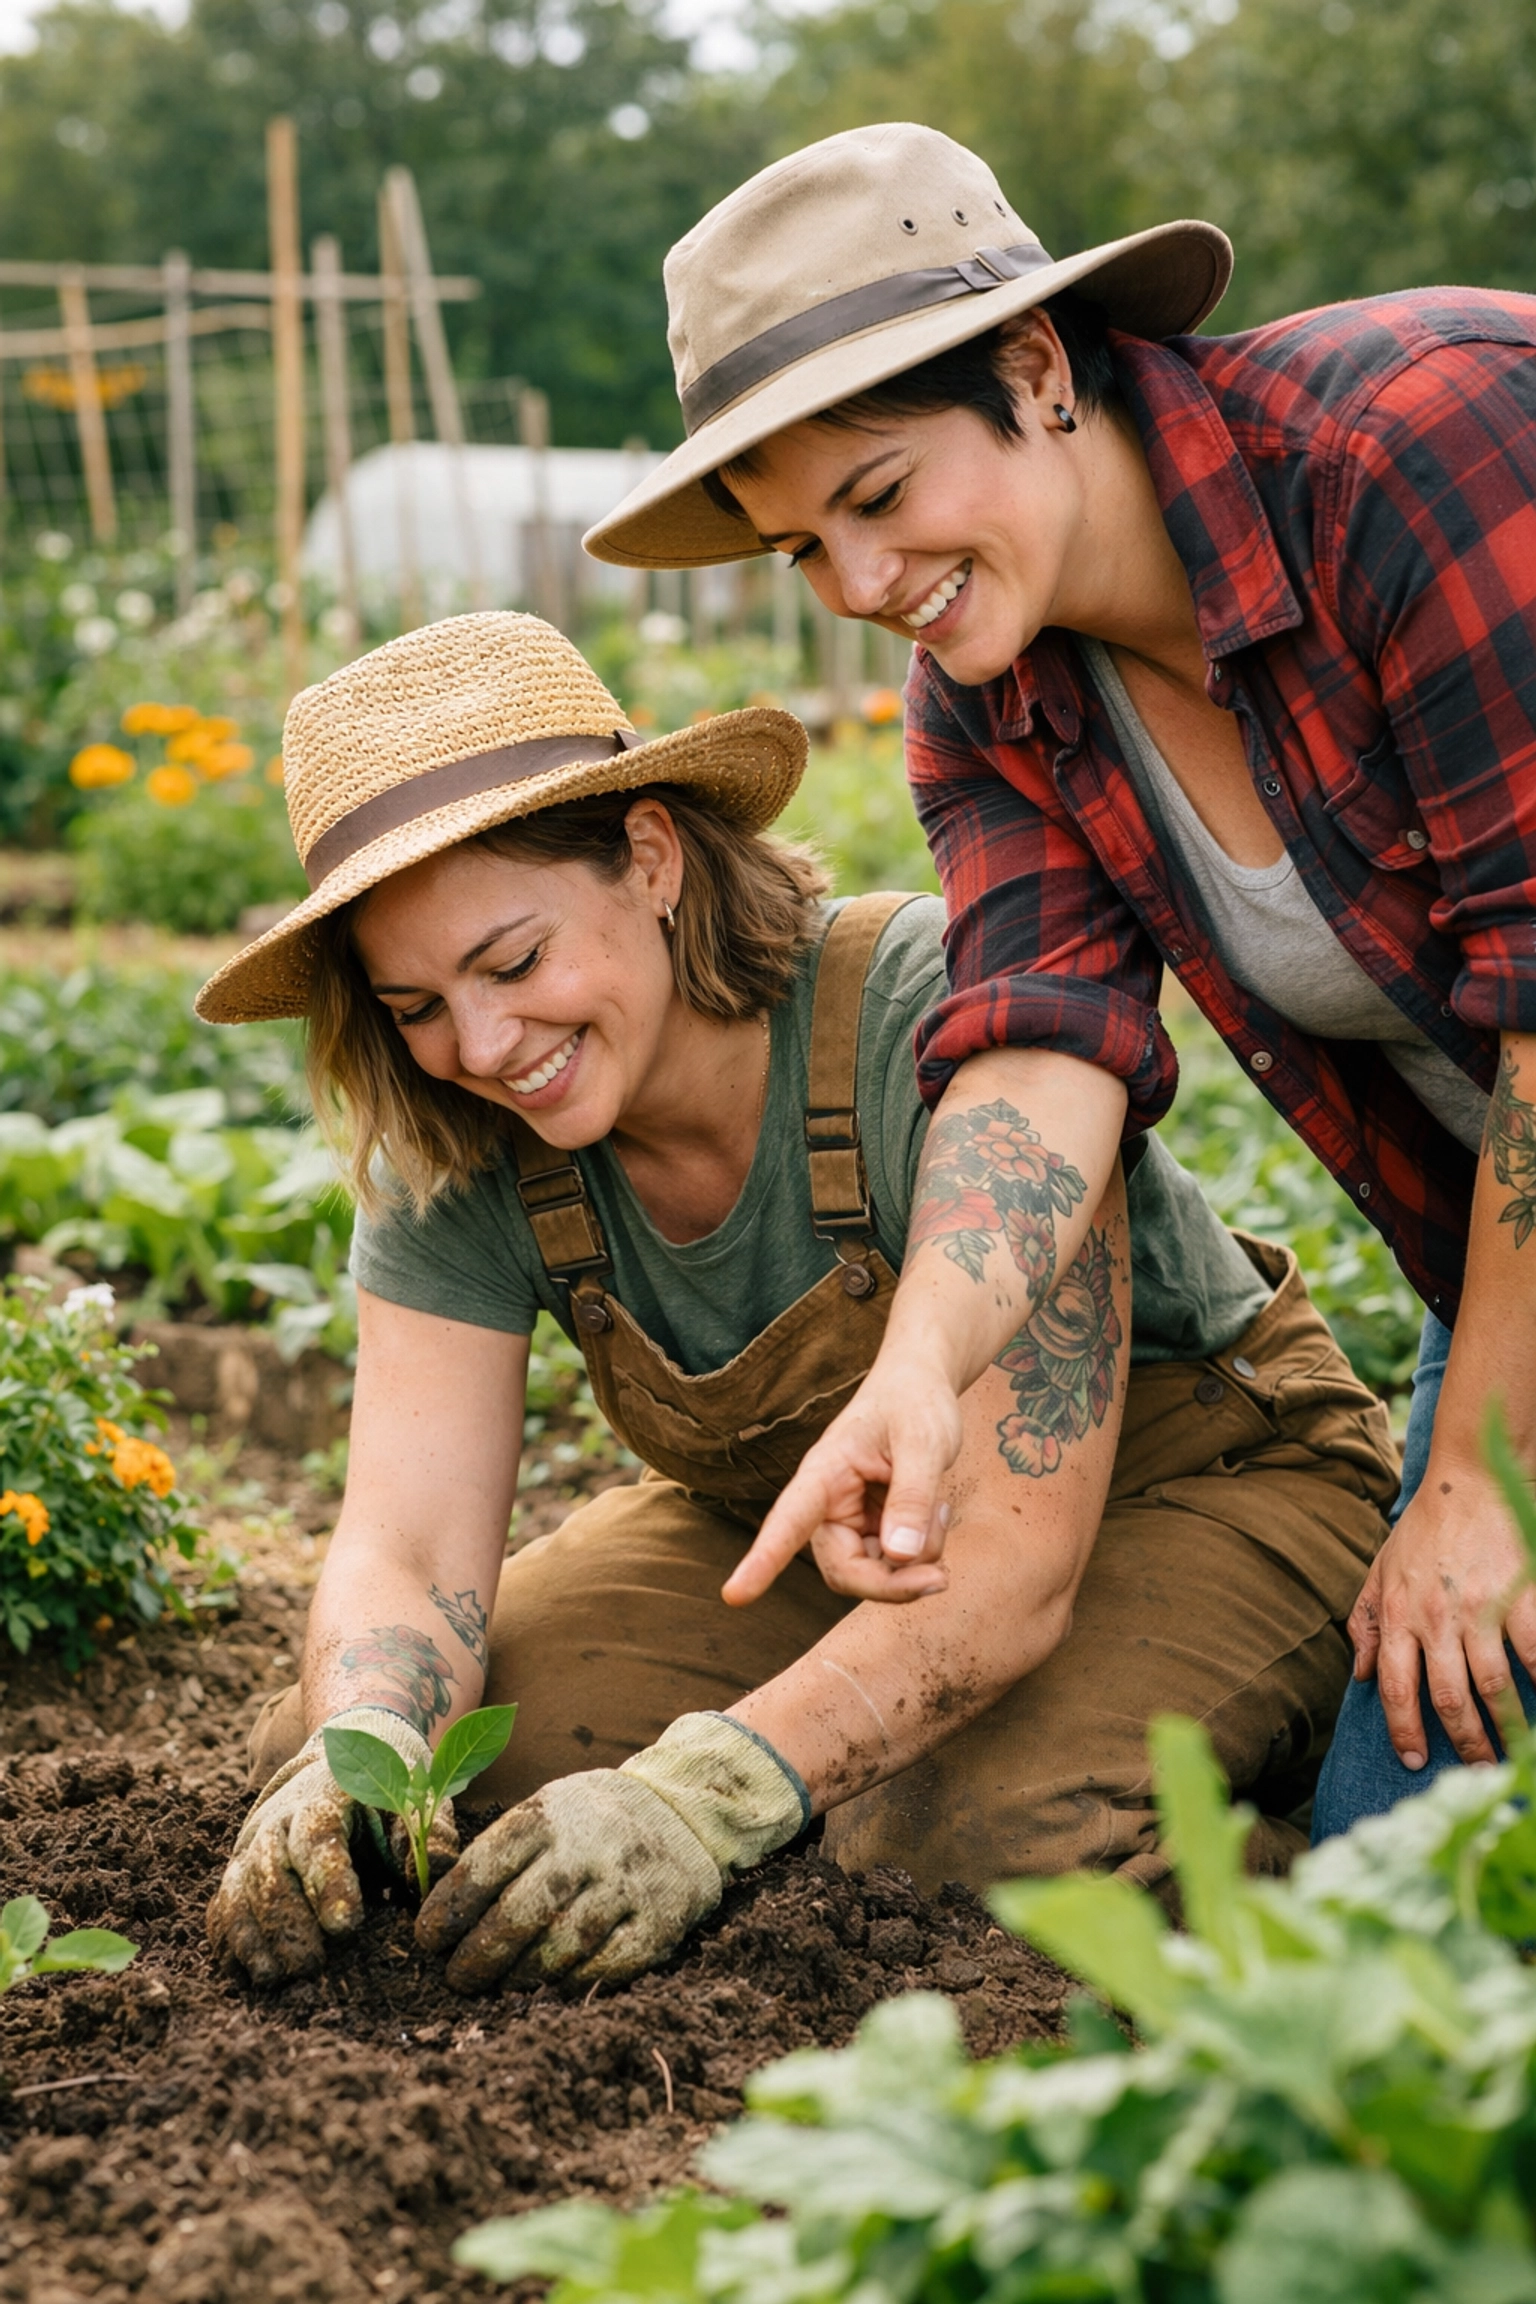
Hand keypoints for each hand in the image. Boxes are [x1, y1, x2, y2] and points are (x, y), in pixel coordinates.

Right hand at [208, 1707, 455, 1983]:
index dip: (328, 1882)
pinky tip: (252, 1972)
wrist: (345, 1749)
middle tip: (312, 1965)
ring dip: (254, 1939)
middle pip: (267, 1871)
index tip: (346, 1926)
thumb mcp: (418, 1793)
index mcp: (325, 1798)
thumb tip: (437, 1872)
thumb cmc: (388, 1782)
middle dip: (286, 1924)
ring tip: (280, 1978)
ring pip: (236, 1892)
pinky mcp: (239, 1869)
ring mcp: (252, 1845)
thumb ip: (431, 1831)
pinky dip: (230, 1941)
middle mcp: (278, 1820)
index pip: (318, 1839)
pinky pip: (222, 1906)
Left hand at [416, 1711, 805, 1990]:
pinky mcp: (659, 1922)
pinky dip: (566, 1986)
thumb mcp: (548, 1807)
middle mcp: (589, 1845)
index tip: (428, 1940)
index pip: (484, 1866)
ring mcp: (628, 1884)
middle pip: (518, 1914)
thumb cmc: (592, 1819)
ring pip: (558, 1948)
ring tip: (496, 1988)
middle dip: (476, 1956)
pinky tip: (545, 1991)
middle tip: (456, 1978)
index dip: (448, 1910)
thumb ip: (500, 1849)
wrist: (684, 1811)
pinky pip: (603, 1968)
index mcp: (550, 1812)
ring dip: (517, 1978)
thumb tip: (437, 1912)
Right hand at [723, 1358, 962, 1605]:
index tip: (733, 1595)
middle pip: (845, 1572)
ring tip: (941, 1511)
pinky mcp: (872, 1531)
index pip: (787, 1521)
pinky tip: (937, 1515)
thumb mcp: (923, 1442)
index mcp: (823, 1473)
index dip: (762, 1561)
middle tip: (941, 1578)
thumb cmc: (913, 1404)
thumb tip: (899, 1555)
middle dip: (892, 1583)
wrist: (918, 1388)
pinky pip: (893, 1567)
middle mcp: (827, 1505)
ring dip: (915, 1564)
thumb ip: (913, 1497)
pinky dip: (922, 1555)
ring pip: (873, 1576)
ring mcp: (850, 1522)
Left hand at [1348, 1462, 1535, 1767]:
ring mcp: (1479, 1606)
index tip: (1414, 1761)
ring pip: (1492, 1684)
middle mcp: (1435, 1615)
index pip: (1395, 1686)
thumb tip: (1359, 1674)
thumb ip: (1366, 1621)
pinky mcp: (1519, 1593)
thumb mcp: (1380, 1570)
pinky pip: (1534, 1651)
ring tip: (1515, 1752)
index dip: (1404, 1729)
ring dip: (1506, 1726)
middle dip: (1464, 1742)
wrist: (1471, 1480)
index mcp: (1398, 1612)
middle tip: (1479, 1771)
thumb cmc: (1424, 1529)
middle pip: (1447, 1696)